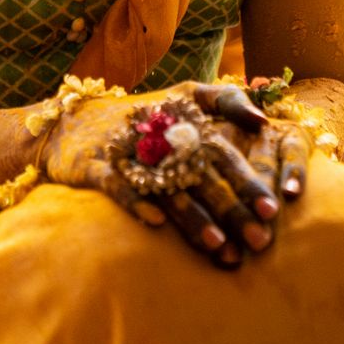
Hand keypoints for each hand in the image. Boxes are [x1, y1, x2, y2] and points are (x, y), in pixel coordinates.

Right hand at [40, 81, 289, 268]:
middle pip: (200, 175)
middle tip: (260, 241)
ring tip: (220, 248)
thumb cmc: (139, 115)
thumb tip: (264, 120)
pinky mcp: (95, 166)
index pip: (222, 152)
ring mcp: (125, 151)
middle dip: (231, 209)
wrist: (69, 123)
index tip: (273, 210)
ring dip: (194, 217)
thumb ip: (224, 100)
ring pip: (165, 187)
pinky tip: (156, 224)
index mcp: (181, 120)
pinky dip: (136, 202)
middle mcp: (157, 135)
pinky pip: (117, 186)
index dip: (247, 180)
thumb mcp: (181, 96)